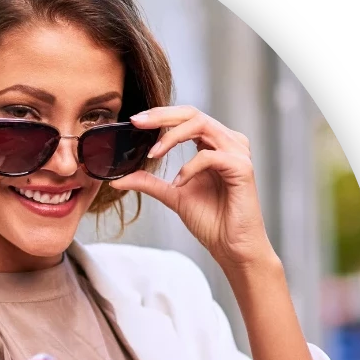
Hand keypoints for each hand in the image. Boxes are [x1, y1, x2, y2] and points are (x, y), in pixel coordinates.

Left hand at [110, 106, 277, 271]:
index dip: (160, 116)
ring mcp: (237, 153)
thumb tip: (117, 178)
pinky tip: (177, 183)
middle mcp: (228, 142)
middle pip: (193, 113)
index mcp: (213, 144)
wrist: (232, 246)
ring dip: (172, 137)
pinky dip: (188, 168)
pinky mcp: (242, 168)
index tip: (134, 121)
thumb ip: (148, 182)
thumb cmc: (211, 220)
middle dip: (162, 116)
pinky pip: (209, 156)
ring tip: (152, 154)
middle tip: (137, 123)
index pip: (185, 117)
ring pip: (201, 126)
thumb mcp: (172, 194)